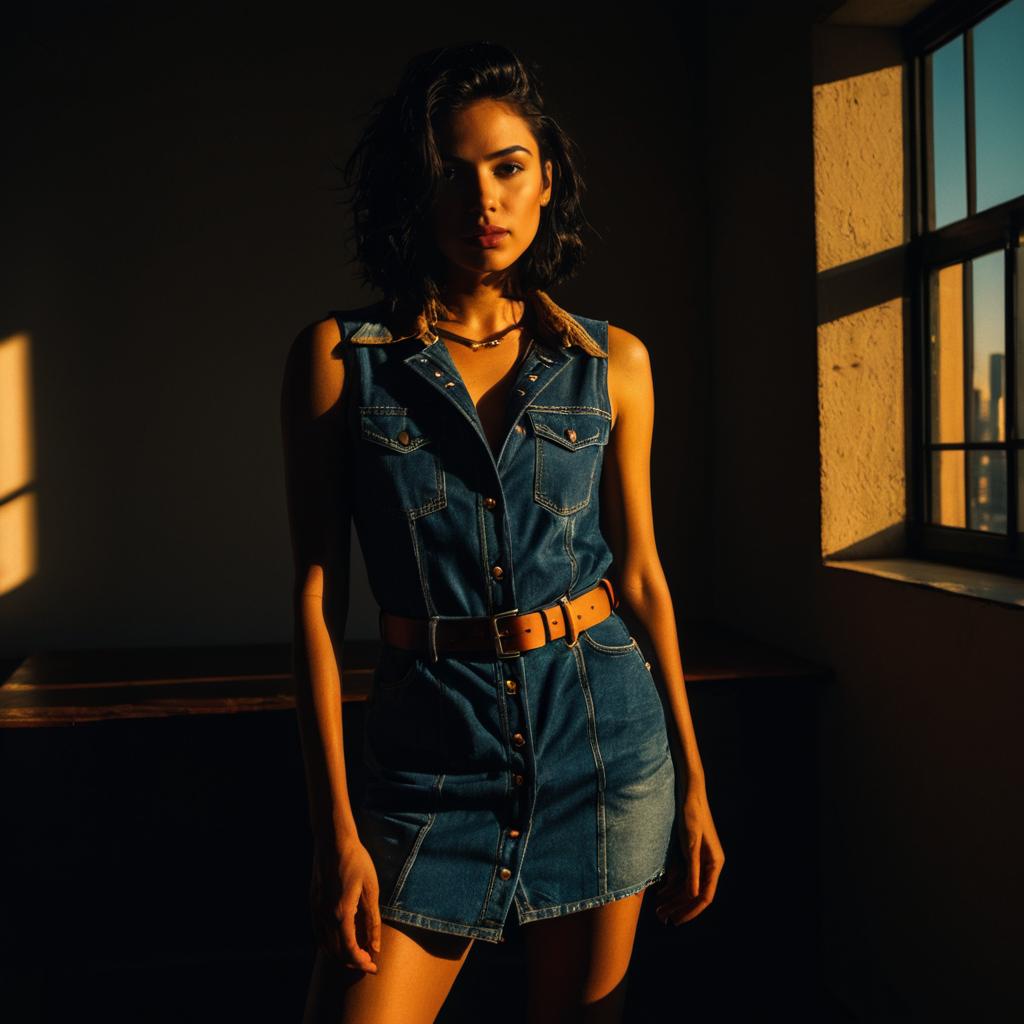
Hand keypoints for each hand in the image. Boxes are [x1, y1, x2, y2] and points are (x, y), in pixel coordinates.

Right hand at [309, 839, 381, 972]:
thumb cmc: (356, 861)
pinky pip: (318, 932)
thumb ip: (372, 920)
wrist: (333, 840)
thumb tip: (375, 946)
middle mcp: (324, 915)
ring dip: (341, 954)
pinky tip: (341, 938)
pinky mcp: (312, 902)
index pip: (350, 950)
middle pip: (336, 951)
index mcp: (341, 912)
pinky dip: (329, 942)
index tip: (374, 967)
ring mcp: (316, 909)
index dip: (363, 963)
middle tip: (369, 962)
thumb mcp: (371, 889)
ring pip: (325, 944)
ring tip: (358, 952)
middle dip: (353, 961)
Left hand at [652, 782, 724, 924]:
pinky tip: (660, 892)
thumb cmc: (691, 815)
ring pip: (688, 886)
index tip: (676, 921)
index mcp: (715, 863)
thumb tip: (694, 895)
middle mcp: (710, 863)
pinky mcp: (691, 853)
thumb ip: (692, 869)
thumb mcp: (690, 843)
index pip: (704, 896)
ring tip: (657, 908)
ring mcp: (701, 858)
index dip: (690, 910)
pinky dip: (672, 885)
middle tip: (661, 917)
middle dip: (678, 907)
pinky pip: (684, 875)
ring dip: (674, 898)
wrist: (688, 793)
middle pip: (695, 894)